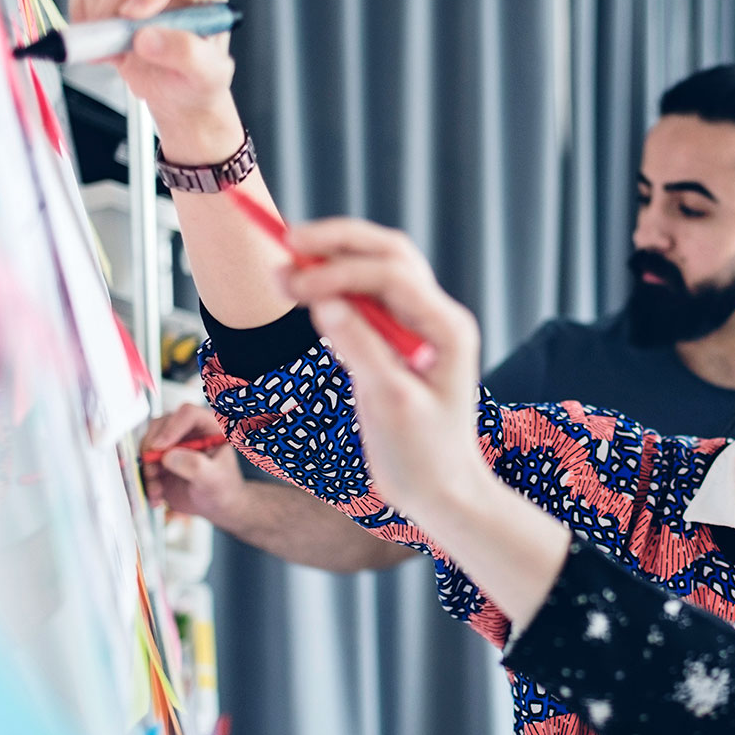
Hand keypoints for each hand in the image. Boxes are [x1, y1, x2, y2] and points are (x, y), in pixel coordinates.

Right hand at [68, 0, 237, 146]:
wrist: (176, 93)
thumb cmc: (198, 79)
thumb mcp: (208, 75)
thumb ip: (188, 55)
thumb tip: (147, 38)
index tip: (134, 17)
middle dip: (116, 14)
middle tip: (123, 49)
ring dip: (99, 22)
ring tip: (121, 52)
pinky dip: (83, 20)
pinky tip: (105, 45)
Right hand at [140, 402, 245, 520]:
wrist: (215, 506)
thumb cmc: (223, 489)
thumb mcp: (214, 479)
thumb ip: (195, 466)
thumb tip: (169, 457)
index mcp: (210, 427)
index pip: (188, 414)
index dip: (172, 427)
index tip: (160, 447)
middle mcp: (189, 431)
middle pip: (161, 424)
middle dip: (152, 448)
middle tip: (153, 470)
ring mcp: (173, 444)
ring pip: (148, 442)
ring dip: (147, 466)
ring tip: (157, 489)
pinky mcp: (160, 458)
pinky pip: (144, 462)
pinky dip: (145, 478)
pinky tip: (156, 494)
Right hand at [280, 219, 488, 513]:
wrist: (442, 493)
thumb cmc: (424, 456)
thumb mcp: (388, 402)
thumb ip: (358, 346)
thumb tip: (321, 300)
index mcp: (447, 328)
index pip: (391, 275)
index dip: (339, 270)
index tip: (293, 282)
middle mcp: (438, 318)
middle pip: (389, 254)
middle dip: (338, 244)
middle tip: (286, 242)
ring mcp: (421, 327)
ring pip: (378, 270)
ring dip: (334, 262)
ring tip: (286, 268)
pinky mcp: (401, 343)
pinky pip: (370, 300)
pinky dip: (337, 290)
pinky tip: (306, 292)